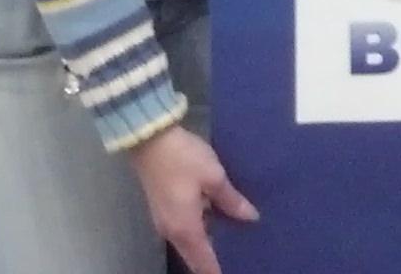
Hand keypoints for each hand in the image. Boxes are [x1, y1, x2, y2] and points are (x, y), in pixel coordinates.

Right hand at [128, 124, 257, 273]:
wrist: (150, 139)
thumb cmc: (183, 159)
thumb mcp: (214, 177)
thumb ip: (231, 201)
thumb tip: (251, 218)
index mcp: (185, 228)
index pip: (203, 261)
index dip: (217, 271)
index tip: (232, 272)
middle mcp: (172, 231)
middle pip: (194, 256)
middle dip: (213, 262)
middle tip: (238, 258)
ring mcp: (165, 221)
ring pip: (189, 243)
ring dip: (207, 247)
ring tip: (234, 244)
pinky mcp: (163, 209)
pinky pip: (184, 230)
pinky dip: (200, 234)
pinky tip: (217, 224)